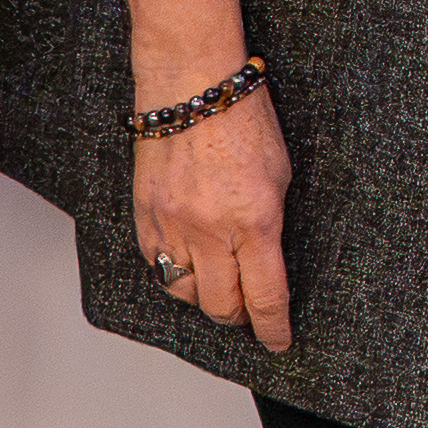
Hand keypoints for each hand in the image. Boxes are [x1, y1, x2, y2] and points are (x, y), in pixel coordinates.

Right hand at [128, 82, 295, 352]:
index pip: (264, 297)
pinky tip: (187, 262)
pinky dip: (173, 272)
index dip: (273, 328)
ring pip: (184, 293)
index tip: (278, 341)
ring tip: (217, 286)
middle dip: (238, 317)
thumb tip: (269, 260)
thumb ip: (272, 223)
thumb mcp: (282, 174)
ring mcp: (172, 226)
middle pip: (220, 306)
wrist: (193, 86)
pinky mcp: (145, 216)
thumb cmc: (244, 119)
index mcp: (255, 221)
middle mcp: (210, 231)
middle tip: (248, 313)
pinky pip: (156, 265)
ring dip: (203, 297)